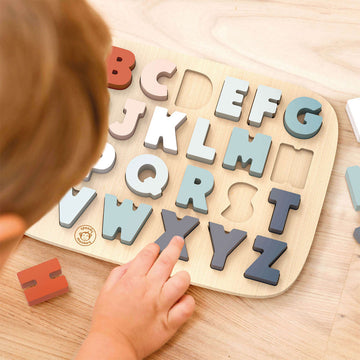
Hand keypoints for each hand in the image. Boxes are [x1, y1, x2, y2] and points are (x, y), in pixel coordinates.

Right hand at [76, 236, 194, 359]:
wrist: (112, 345)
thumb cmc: (108, 319)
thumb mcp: (107, 289)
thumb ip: (121, 271)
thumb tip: (134, 262)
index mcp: (133, 280)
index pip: (149, 253)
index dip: (154, 247)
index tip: (156, 248)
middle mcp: (149, 289)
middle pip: (167, 260)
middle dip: (175, 246)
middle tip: (178, 241)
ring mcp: (161, 305)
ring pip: (182, 281)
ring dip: (183, 275)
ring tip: (181, 276)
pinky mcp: (169, 322)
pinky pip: (187, 307)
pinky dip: (187, 301)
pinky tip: (182, 299)